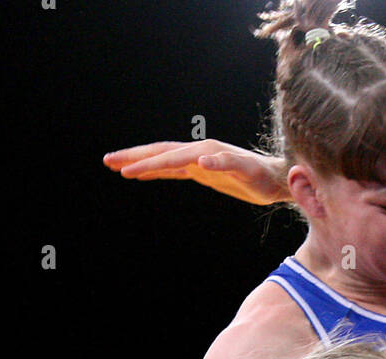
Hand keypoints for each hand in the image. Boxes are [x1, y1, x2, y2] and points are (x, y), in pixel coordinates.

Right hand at [104, 140, 288, 204]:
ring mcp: (199, 160)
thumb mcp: (248, 172)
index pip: (169, 157)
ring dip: (141, 162)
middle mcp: (199, 152)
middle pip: (159, 152)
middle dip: (134, 157)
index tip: (127, 172)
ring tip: (117, 167)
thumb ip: (226, 164)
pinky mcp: (202, 171)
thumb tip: (203, 160)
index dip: (148, 164)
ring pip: (163, 159)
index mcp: (205, 151)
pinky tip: (145, 175)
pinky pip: (173, 169)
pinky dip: (157, 171)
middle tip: (108, 161)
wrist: (277, 179)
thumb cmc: (265, 177)